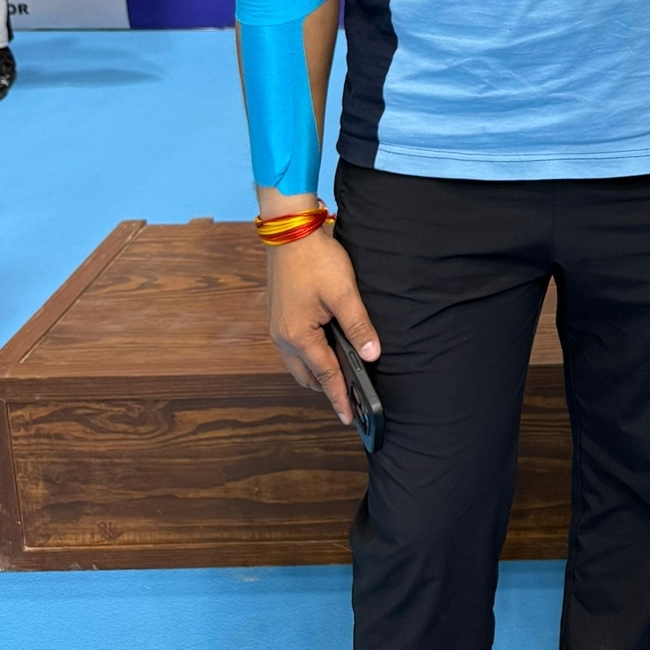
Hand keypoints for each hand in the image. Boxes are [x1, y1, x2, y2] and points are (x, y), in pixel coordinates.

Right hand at [266, 224, 379, 425]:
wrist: (290, 232)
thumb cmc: (316, 260)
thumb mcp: (344, 293)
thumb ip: (358, 327)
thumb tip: (372, 356)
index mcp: (299, 336)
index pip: (325, 375)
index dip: (339, 397)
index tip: (349, 418)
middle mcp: (283, 337)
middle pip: (306, 375)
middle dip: (326, 389)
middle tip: (348, 399)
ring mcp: (278, 326)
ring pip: (297, 363)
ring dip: (316, 373)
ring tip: (339, 378)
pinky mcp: (279, 316)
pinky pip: (293, 349)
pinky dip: (309, 357)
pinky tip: (324, 350)